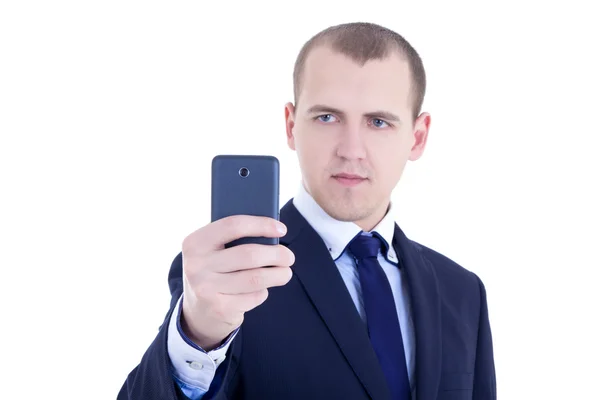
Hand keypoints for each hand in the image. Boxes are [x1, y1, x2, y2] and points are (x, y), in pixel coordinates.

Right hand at [180, 215, 294, 349]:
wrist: (197, 312)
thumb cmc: (214, 271)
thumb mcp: (213, 251)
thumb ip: (234, 239)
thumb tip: (272, 232)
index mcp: (195, 243)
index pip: (232, 226)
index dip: (261, 225)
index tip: (281, 229)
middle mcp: (197, 265)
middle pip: (249, 254)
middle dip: (277, 255)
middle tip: (289, 257)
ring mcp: (207, 289)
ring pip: (255, 278)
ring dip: (278, 275)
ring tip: (286, 272)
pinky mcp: (220, 309)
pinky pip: (254, 296)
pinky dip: (263, 291)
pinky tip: (260, 289)